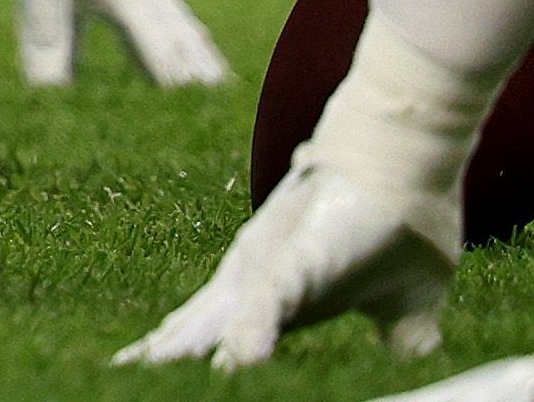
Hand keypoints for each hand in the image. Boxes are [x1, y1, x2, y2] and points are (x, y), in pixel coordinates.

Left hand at [114, 154, 452, 368]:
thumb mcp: (403, 304)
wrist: (411, 157)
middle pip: (195, 330)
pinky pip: (267, 300)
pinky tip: (236, 363)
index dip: (186, 359)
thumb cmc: (400, 224)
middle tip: (113, 375)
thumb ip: (398, 335)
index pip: (219, 336)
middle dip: (162, 358)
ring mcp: (269, 268)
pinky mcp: (294, 258)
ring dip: (183, 353)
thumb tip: (420, 362)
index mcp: (275, 293)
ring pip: (214, 322)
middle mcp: (255, 280)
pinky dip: (250, 333)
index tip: (143, 374)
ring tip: (142, 373)